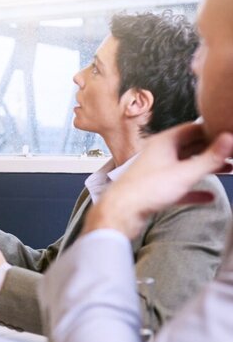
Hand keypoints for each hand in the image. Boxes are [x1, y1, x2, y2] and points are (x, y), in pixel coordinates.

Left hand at [85, 122, 232, 238]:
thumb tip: (230, 138)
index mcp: (164, 142)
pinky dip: (194, 190)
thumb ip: (210, 157)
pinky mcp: (155, 189)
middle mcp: (160, 153)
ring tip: (230, 170)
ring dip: (207, 168)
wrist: (120, 212)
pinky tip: (209, 197)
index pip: (194, 129)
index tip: (231, 133)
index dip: (213, 130)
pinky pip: (180, 187)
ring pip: (186, 166)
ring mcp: (157, 171)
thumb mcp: (184, 173)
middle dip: (214, 150)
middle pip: (192, 147)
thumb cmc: (147, 190)